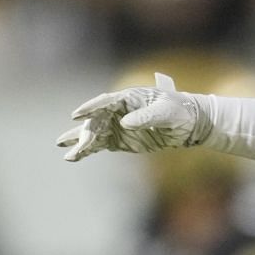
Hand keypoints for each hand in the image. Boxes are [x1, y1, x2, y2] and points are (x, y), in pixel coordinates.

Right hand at [58, 73, 210, 161]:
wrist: (190, 124)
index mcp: (129, 98)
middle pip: (96, 120)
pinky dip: (88, 150)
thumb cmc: (180, 110)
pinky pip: (100, 145)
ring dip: (80, 141)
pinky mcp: (120, 140)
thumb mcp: (166, 112)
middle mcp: (119, 111)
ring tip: (64, 150)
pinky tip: (74, 156)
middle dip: (85, 131)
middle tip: (76, 143)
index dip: (90, 108)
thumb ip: (146, 117)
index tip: (76, 114)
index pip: (105, 102)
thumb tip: (125, 123)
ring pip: (94, 133)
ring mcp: (118, 125)